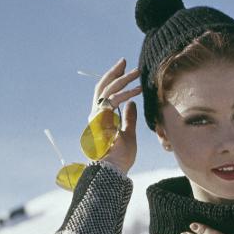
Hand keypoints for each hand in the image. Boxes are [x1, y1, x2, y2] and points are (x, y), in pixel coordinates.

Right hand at [91, 58, 140, 173]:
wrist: (112, 171)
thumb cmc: (120, 158)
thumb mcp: (129, 134)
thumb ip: (129, 118)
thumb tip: (132, 103)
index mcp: (100, 119)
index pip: (104, 95)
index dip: (113, 82)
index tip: (124, 72)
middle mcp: (95, 116)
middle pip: (102, 88)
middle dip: (113, 73)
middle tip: (124, 61)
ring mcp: (96, 117)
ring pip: (107, 91)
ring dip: (122, 79)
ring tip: (137, 72)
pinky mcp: (101, 120)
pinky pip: (112, 101)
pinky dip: (125, 93)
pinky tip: (137, 90)